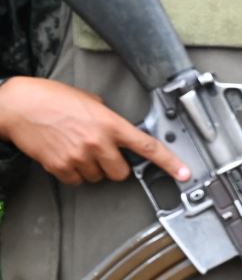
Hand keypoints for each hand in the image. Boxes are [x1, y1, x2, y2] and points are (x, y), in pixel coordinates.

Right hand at [0, 76, 190, 184]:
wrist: (19, 106)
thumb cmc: (52, 98)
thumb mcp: (91, 102)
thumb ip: (109, 119)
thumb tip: (117, 131)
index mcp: (111, 124)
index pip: (148, 146)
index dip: (170, 162)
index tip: (184, 173)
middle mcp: (98, 142)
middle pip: (122, 173)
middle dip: (116, 166)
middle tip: (102, 152)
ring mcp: (79, 156)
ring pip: (98, 178)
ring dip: (92, 168)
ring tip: (77, 147)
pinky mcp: (60, 167)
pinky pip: (77, 180)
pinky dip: (74, 172)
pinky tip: (65, 154)